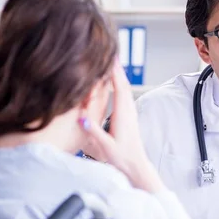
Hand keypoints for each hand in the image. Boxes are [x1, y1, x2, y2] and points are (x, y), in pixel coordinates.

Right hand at [79, 60, 164, 192]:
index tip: (109, 58)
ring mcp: (130, 114)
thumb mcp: (106, 146)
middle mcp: (129, 111)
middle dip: (116, 68)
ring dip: (119, 75)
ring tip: (111, 62)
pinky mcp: (129, 117)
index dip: (114, 72)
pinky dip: (120, 84)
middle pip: (123, 84)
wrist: (136, 166)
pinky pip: (124, 96)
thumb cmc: (122, 158)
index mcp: (123, 115)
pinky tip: (116, 82)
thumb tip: (82, 119)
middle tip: (110, 51)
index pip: (119, 88)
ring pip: (125, 89)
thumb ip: (94, 132)